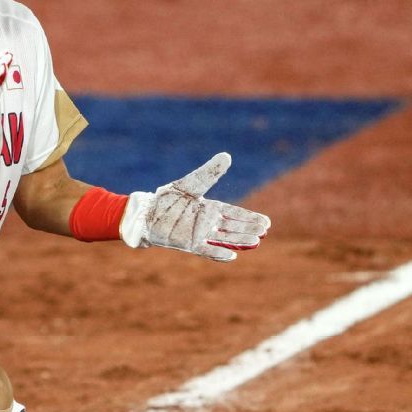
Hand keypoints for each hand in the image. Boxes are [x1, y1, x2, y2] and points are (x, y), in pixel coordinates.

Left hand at [120, 152, 269, 261]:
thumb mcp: (188, 184)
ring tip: (256, 242)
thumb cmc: (165, 199)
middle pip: (232, 227)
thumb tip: (227, 156)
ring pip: (224, 239)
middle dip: (249, 230)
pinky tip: (233, 256)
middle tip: (265, 232)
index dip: (250, 217)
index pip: (234, 213)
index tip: (267, 222)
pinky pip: (206, 250)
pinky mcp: (188, 244)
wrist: (144, 213)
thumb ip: (208, 173)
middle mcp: (206, 222)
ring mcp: (198, 234)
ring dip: (239, 241)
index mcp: (208, 208)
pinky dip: (218, 254)